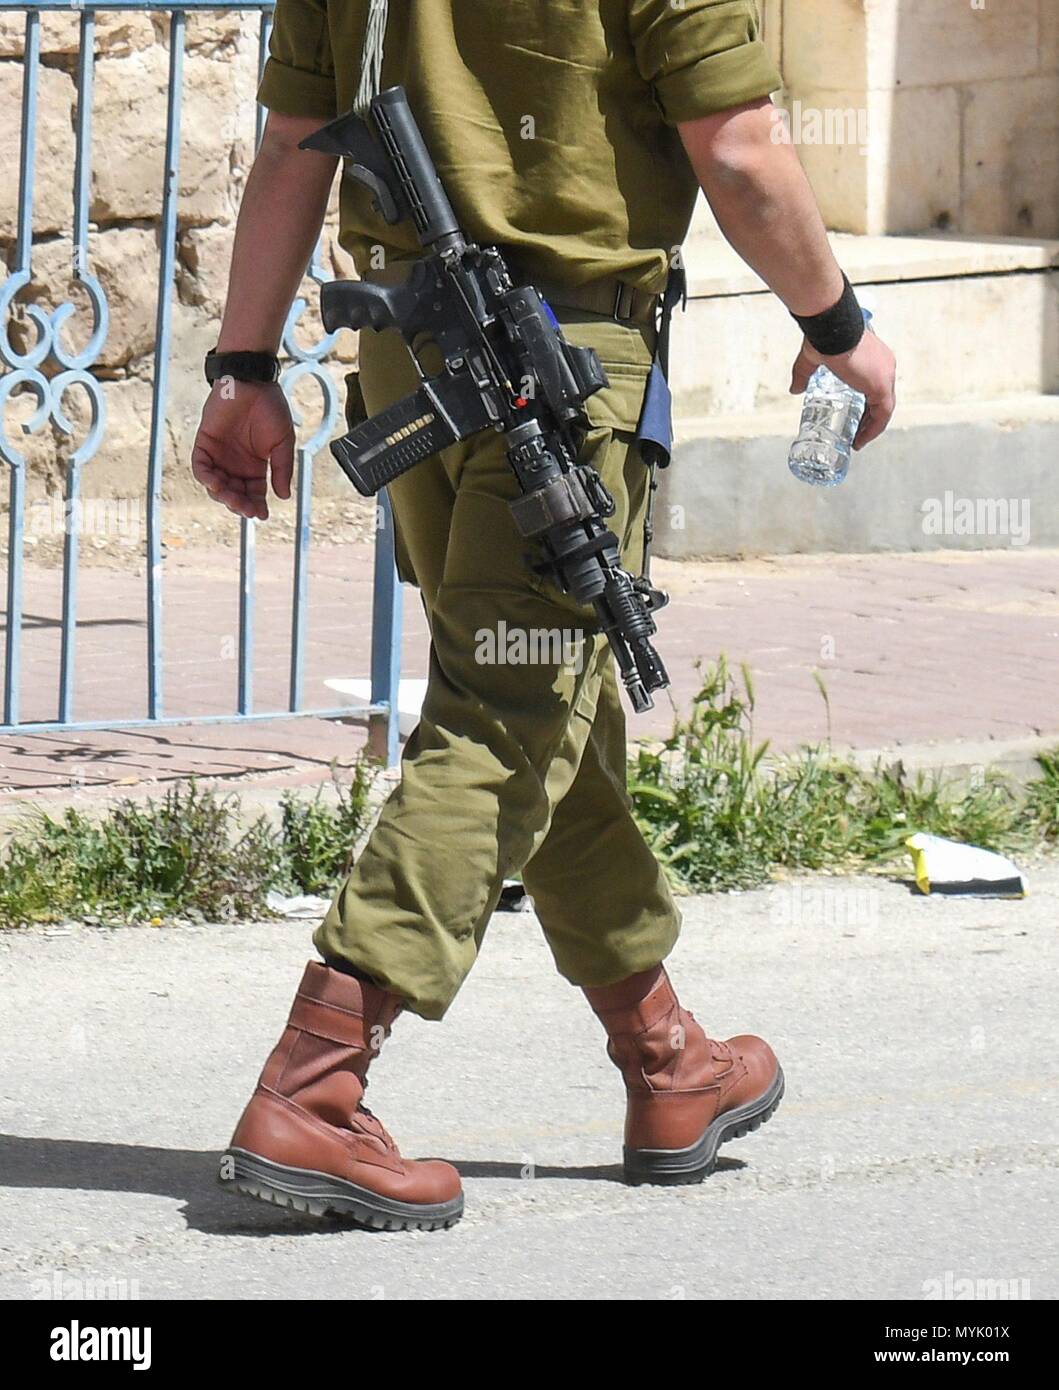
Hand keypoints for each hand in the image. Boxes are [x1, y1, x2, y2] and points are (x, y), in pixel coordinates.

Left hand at [191, 381, 294, 520]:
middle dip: (239, 504)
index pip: (254, 493)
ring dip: (222, 495)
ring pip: (216, 485)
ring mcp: (219, 455)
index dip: (256, 506)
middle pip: (234, 493)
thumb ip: (282, 469)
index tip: (261, 515)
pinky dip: (206, 477)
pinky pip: (200, 467)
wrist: (253, 382)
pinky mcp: (205, 443)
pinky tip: (215, 484)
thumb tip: (283, 496)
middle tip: (245, 508)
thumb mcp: (283, 443)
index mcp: (255, 466)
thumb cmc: (270, 408)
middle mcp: (236, 464)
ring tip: (231, 498)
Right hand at [790, 329, 896, 449]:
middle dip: (868, 418)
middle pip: (881, 399)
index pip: (876, 385)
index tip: (856, 417)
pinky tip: (860, 440)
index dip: (867, 403)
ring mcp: (885, 375)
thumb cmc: (824, 334)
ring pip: (884, 409)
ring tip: (857, 441)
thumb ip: (804, 374)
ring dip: (871, 428)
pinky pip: (882, 414)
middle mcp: (885, 366)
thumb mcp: (813, 358)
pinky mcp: (881, 385)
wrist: (830, 326)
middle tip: (855, 433)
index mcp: (875, 357)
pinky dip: (873, 429)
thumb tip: (795, 390)